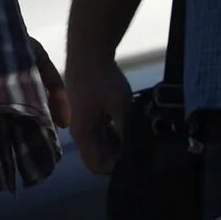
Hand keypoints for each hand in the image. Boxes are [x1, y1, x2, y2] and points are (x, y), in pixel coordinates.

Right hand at [62, 50, 131, 174]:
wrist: (89, 51)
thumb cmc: (102, 78)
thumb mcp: (121, 106)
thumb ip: (127, 130)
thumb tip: (135, 149)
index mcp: (83, 134)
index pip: (98, 167)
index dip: (117, 168)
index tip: (136, 158)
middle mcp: (80, 132)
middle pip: (100, 157)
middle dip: (119, 156)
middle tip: (140, 146)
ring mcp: (83, 123)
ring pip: (102, 145)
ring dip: (118, 144)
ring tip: (136, 134)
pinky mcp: (88, 114)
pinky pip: (101, 132)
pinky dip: (114, 133)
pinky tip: (129, 123)